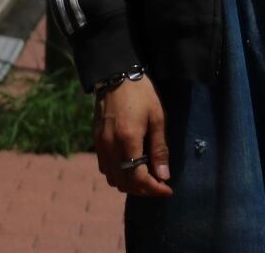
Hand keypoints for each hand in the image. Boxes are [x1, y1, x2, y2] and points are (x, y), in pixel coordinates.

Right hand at [93, 75, 172, 196]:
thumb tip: (164, 175)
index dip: (154, 189)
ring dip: (130, 183)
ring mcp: (100, 146)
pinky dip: (118, 174)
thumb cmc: (141, 94)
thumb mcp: (158, 117)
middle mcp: (110, 147)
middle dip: (143, 189)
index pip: (138, 179)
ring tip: (147, 176)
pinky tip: (131, 165)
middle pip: (124, 184)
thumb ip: (159, 148)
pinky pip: (105, 168)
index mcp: (128, 140)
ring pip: (113, 179)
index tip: (168, 189)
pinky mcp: (95, 141)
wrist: (116, 76)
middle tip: (159, 184)